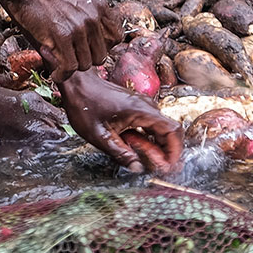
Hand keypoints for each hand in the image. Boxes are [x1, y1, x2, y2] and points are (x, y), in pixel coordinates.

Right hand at [1, 0, 113, 80]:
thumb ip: (87, 0)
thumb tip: (93, 5)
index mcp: (99, 5)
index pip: (116, 37)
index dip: (104, 46)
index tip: (91, 48)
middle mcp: (93, 18)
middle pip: (100, 55)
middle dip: (86, 59)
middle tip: (71, 58)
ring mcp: (79, 28)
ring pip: (85, 63)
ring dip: (72, 67)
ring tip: (60, 64)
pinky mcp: (62, 36)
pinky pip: (69, 67)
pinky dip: (62, 74)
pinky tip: (55, 72)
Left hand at [59, 70, 182, 175]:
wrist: (78, 84)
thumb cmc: (86, 105)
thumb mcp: (100, 135)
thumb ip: (120, 153)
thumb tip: (137, 168)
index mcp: (142, 111)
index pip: (173, 131)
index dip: (174, 151)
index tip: (168, 166)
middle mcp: (147, 107)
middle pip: (168, 133)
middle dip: (163, 152)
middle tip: (148, 164)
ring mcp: (143, 107)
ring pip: (159, 131)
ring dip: (153, 146)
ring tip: (132, 151)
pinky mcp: (137, 109)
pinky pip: (149, 127)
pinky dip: (146, 139)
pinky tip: (128, 143)